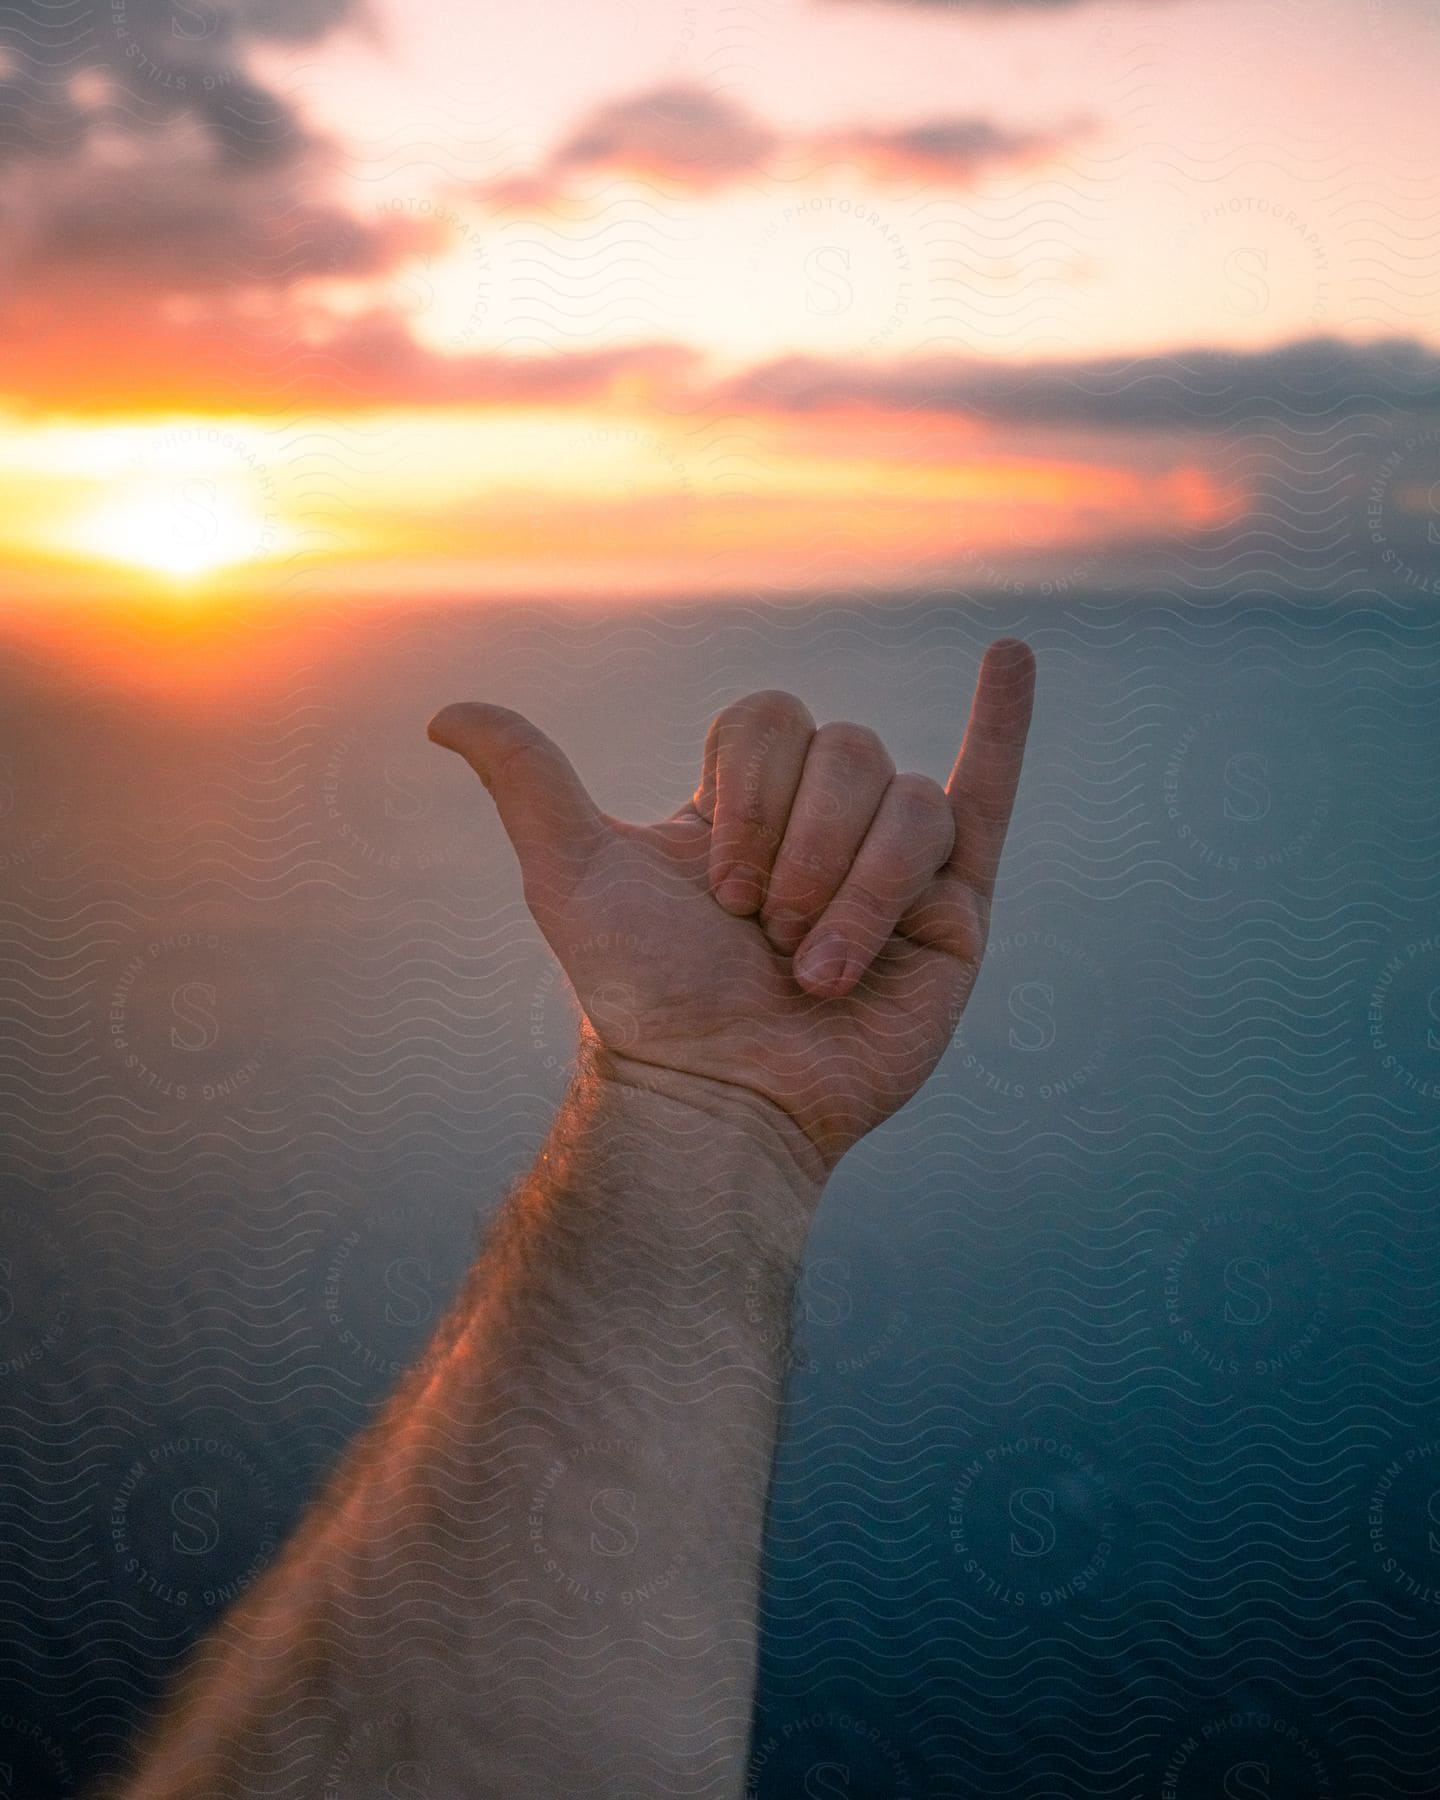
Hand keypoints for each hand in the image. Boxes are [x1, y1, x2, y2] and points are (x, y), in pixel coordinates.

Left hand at [427, 639, 1035, 1173]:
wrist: (721, 1096)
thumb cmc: (646, 998)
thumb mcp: (574, 876)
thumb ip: (528, 782)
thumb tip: (443, 712)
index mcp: (746, 808)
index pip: (769, 720)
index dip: (748, 790)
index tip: (716, 884)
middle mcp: (821, 824)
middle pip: (845, 750)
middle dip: (799, 845)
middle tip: (765, 932)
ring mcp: (891, 865)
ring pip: (905, 802)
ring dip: (854, 889)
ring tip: (816, 970)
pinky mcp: (953, 911)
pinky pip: (988, 798)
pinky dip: (1005, 726)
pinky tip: (1011, 656)